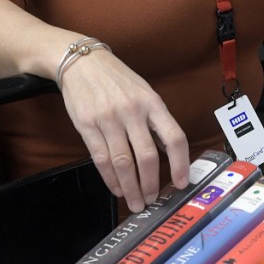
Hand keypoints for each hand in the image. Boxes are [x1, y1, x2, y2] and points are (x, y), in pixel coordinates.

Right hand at [57, 48, 189, 211]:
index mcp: (153, 103)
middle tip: (152, 200)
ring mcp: (109, 119)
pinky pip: (101, 159)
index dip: (180, 163)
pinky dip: (110, 178)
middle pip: (147, 156)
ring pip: (123, 162)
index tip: (181, 182)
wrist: (82, 62)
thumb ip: (157, 121)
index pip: (174, 137)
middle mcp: (133, 111)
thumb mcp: (145, 92)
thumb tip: (169, 152)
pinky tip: (117, 188)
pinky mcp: (87, 125)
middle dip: (151, 183)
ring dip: (131, 187)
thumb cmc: (117, 79)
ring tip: (135, 201)